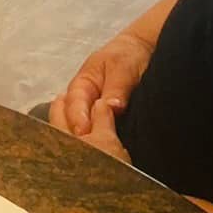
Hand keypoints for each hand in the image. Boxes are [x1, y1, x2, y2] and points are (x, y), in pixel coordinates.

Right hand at [48, 30, 152, 161]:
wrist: (141, 53)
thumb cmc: (127, 56)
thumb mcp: (122, 67)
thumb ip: (116, 87)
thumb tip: (112, 107)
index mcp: (81, 86)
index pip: (73, 104)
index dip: (78, 118)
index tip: (84, 132)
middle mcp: (82, 104)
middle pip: (71, 124)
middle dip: (77, 137)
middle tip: (88, 152)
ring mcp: (92, 117)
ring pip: (83, 134)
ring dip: (88, 144)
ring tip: (95, 160)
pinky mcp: (104, 128)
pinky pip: (98, 139)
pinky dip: (99, 148)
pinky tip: (105, 159)